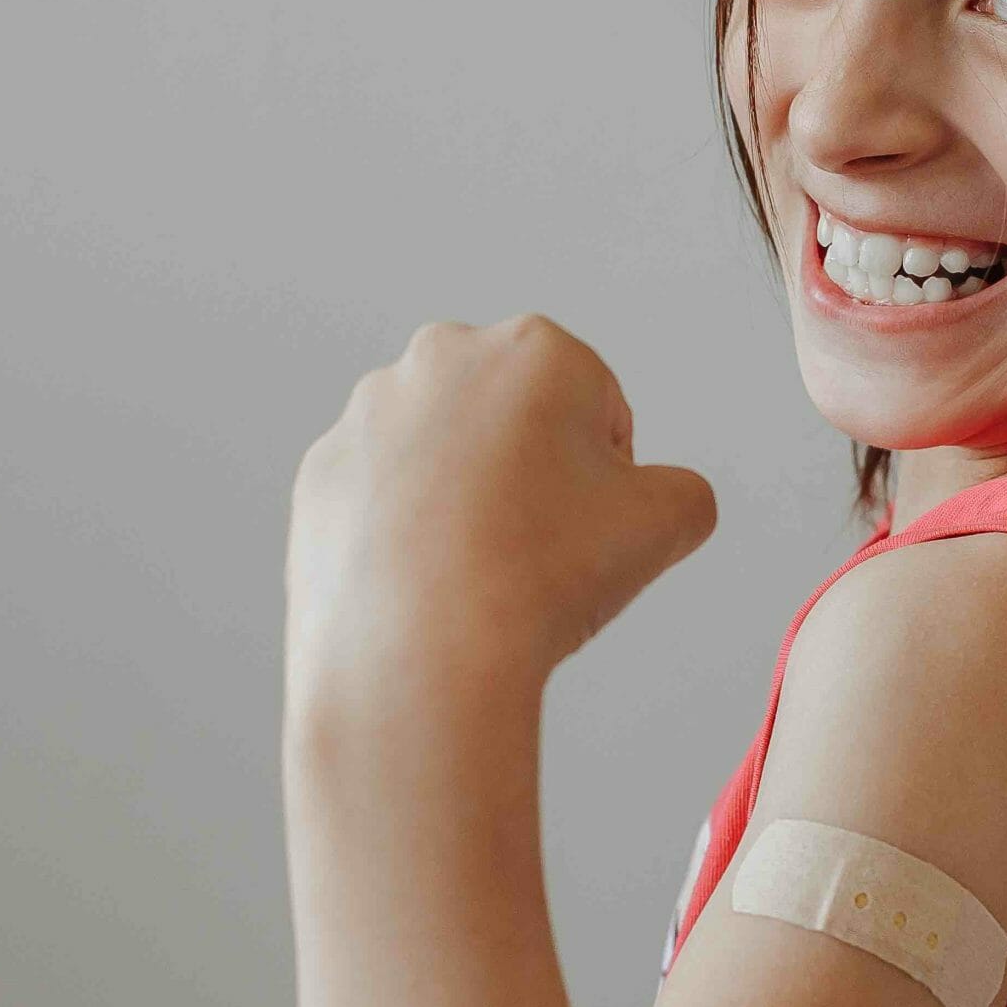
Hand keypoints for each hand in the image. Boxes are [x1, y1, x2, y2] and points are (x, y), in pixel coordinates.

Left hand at [285, 314, 715, 726]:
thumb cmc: (539, 579)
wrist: (420, 656)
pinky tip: (427, 584)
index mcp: (534, 349)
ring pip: (445, 454)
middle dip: (532, 472)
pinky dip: (406, 532)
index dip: (609, 477)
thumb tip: (665, 500)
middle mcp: (441, 360)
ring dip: (468, 498)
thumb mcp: (670, 524)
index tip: (591, 526)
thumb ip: (685, 492)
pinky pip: (383, 498)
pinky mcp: (321, 474)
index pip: (599, 408)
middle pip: (515, 420)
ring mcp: (368, 415)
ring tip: (482, 572)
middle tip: (541, 550)